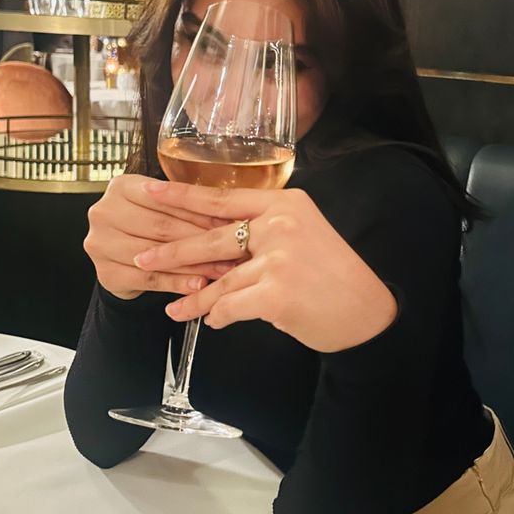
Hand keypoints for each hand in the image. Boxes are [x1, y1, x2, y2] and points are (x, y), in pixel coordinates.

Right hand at [84, 174, 232, 300]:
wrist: (124, 258)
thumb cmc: (150, 226)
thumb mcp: (166, 208)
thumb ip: (190, 208)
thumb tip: (233, 219)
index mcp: (121, 186)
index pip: (166, 199)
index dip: (201, 212)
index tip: (232, 223)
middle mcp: (104, 211)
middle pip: (161, 226)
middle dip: (201, 240)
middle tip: (234, 251)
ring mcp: (100, 243)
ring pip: (156, 254)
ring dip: (193, 264)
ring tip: (222, 271)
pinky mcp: (105, 272)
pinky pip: (148, 278)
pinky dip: (176, 283)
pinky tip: (198, 286)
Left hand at [133, 180, 397, 351]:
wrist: (368, 313)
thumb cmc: (334, 277)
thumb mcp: (303, 237)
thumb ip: (265, 233)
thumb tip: (216, 244)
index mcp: (286, 203)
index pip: (223, 198)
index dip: (183, 196)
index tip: (151, 191)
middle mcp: (281, 224)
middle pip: (212, 238)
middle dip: (174, 252)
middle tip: (144, 259)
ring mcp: (279, 258)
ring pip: (219, 279)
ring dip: (194, 298)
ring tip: (175, 309)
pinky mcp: (275, 292)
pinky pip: (231, 305)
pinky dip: (220, 316)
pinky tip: (216, 321)